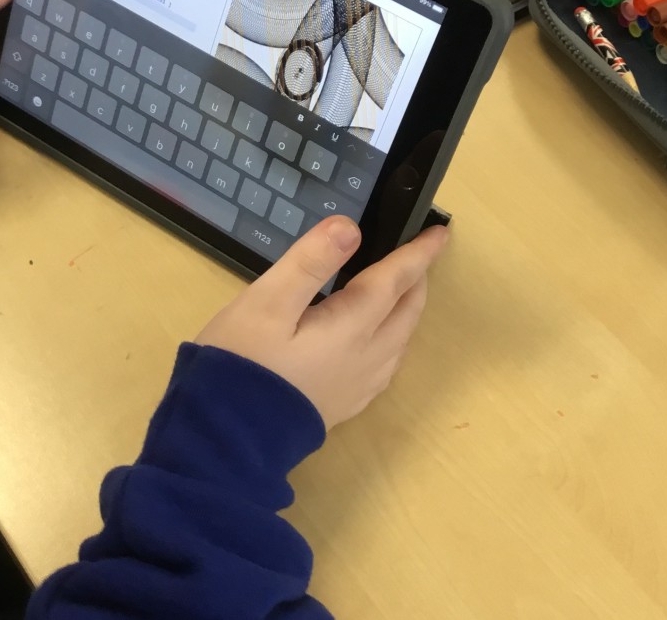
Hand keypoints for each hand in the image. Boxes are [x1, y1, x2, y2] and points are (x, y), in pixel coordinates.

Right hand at [196, 216, 449, 428]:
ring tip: (398, 290)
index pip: (396, 281)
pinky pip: (385, 365)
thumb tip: (350, 229)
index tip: (440, 232)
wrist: (226, 438)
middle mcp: (367, 358)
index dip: (418, 254)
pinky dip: (391, 339)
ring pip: (400, 341)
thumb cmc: (242, 362)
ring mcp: (357, 387)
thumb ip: (309, 263)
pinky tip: (376, 340)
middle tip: (418, 256)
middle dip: (417, 280)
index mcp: (352, 328)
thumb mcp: (267, 302)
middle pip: (406, 313)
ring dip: (406, 311)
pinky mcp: (343, 405)